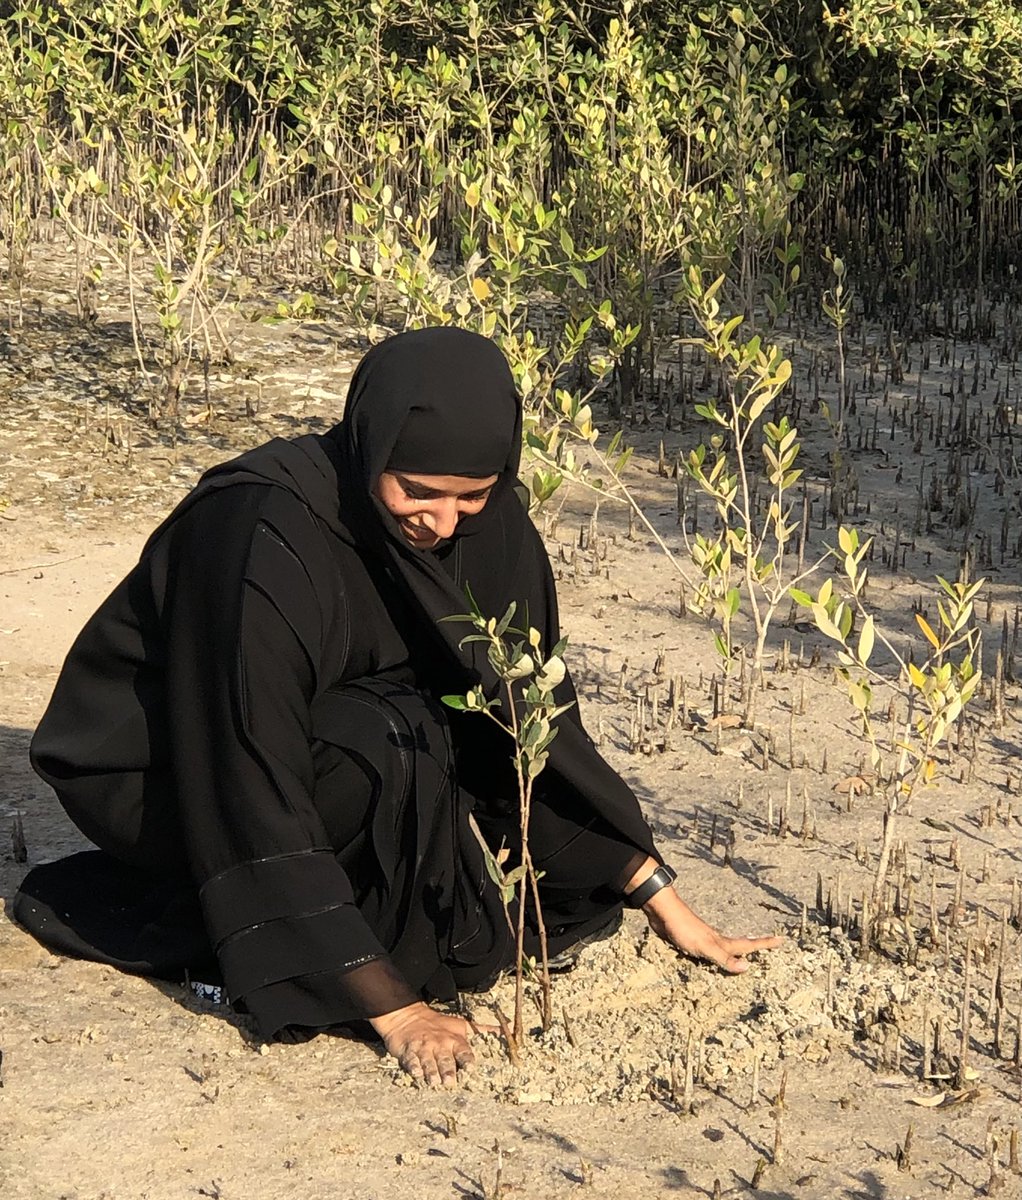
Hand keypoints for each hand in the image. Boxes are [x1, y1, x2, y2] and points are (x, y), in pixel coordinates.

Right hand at [370, 1001, 495, 1086]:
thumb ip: (483, 1029)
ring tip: (433, 1082)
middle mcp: (440, 1044)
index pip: (462, 1051)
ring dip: (431, 1071)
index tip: (470, 1067)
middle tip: (450, 1082)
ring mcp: (424, 1048)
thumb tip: (507, 1028)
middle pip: (445, 1059)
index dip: (466, 1059)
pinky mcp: (408, 1051)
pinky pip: (411, 1060)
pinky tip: (416, 1073)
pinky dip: (413, 1067)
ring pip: (428, 1061)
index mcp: (454, 1040)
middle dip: (448, 1071)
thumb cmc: (439, 1024)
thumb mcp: (462, 1025)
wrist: (408, 1016)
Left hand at [644, 887, 782, 972]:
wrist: (662, 912)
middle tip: (769, 946)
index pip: (748, 945)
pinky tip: (712, 959)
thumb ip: (724, 958)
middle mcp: (716, 941)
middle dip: (755, 947)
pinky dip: (716, 956)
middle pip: (739, 946)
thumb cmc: (684, 928)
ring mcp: (703, 941)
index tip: (782, 940)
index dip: (765, 944)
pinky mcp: (690, 942)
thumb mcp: (705, 946)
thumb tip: (747, 967)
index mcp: (722, 942)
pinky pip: (708, 953)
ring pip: (724, 949)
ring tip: (745, 957)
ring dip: (735, 953)